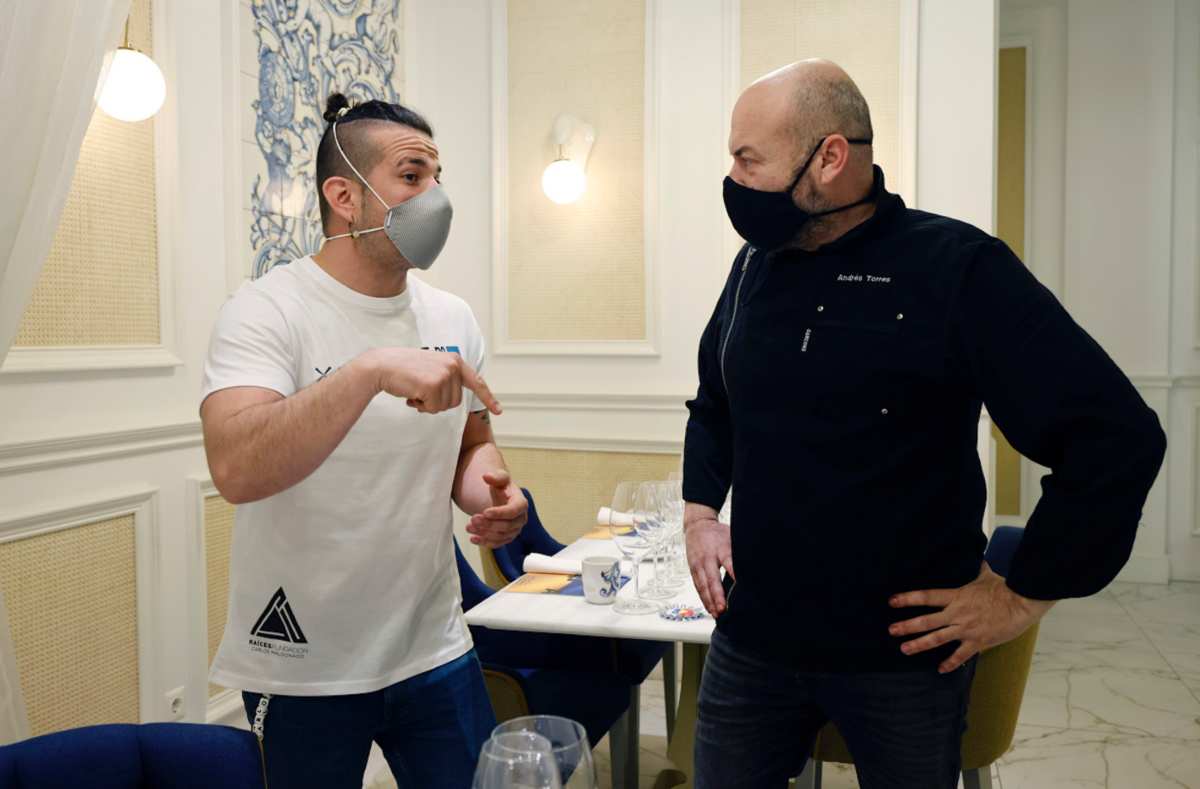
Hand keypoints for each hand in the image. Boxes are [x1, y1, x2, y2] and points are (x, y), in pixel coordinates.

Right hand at [362, 348, 501, 414]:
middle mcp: (453, 366)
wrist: (381, 366)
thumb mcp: (431, 369)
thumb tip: (452, 399)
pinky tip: (411, 394)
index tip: (499, 411)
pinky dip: (421, 406)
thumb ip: (445, 379)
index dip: (487, 398)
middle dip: (437, 402)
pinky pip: (433, 408)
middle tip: (420, 391)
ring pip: (444, 407)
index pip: (476, 382)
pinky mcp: (434, 385)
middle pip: (455, 402)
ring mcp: (445, 375)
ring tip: (415, 390)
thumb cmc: (403, 370)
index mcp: (454, 361)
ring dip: (428, 405)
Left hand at [466, 470, 526, 547]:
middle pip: (507, 526)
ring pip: (501, 536)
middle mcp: (520, 518)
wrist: (501, 498)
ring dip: (484, 533)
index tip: (485, 512)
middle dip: (489, 524)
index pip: (514, 510)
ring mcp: (514, 530)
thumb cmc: (502, 487)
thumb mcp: (499, 479)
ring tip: (469, 526)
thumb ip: (495, 476)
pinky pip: (497, 544)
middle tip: (473, 518)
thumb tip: (486, 476)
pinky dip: (484, 542)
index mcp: (521, 503)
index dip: (500, 513)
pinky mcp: (506, 538)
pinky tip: (473, 538)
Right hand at [685, 509, 733, 616]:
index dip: (733, 573)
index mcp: (720, 548)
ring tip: (716, 613)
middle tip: (723, 609)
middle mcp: (707, 558)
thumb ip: (739, 553)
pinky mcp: (692, 569)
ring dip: (709, 601)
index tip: (739, 584)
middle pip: (712, 579)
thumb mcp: (731, 538)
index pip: (728, 562)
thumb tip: (754, 567)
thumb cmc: (717, 533)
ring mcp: (698, 564)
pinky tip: (709, 608)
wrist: (696, 525)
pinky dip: (703, 598)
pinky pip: (698, 586)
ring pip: (703, 585)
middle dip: (717, 595)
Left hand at [888, 561, 1054, 672]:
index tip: (892, 602)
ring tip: (904, 649)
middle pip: (926, 621)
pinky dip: (950, 663)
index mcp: (956, 596)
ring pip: (937, 638)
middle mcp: (957, 614)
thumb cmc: (1005, 587)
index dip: (908, 599)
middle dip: (907, 626)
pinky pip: (961, 655)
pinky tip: (940, 669)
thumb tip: (980, 559)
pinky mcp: (978, 642)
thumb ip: (978, 570)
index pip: (927, 597)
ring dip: (920, 644)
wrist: (1022, 602)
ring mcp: (966, 629)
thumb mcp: (986, 575)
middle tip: (891, 630)